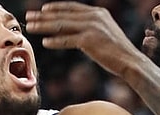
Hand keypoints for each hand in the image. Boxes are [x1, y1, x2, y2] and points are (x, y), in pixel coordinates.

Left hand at [25, 2, 144, 77]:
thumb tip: (76, 30)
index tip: (42, 10)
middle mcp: (95, 16)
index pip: (71, 7)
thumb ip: (92, 28)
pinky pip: (67, 40)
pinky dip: (55, 41)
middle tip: (29, 17)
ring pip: (61, 25)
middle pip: (63, 15)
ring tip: (31, 27)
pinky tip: (45, 42)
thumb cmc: (118, 52)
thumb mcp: (105, 33)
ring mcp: (92, 28)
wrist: (130, 61)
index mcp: (98, 13)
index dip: (55, 8)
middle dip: (43, 16)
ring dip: (44, 26)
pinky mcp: (89, 41)